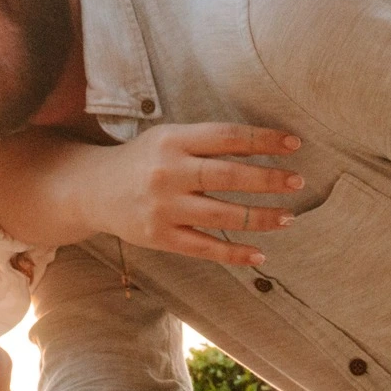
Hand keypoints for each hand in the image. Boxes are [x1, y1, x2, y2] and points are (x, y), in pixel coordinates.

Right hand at [88, 122, 304, 265]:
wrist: (92, 189)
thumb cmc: (144, 159)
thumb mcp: (170, 138)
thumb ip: (208, 142)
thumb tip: (262, 147)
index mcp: (174, 141)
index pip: (227, 137)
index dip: (264, 139)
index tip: (294, 144)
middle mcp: (169, 173)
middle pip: (228, 176)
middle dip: (269, 180)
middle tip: (298, 181)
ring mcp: (164, 208)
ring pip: (222, 216)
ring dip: (260, 218)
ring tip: (288, 217)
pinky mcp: (160, 237)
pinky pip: (205, 248)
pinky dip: (235, 253)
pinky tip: (260, 254)